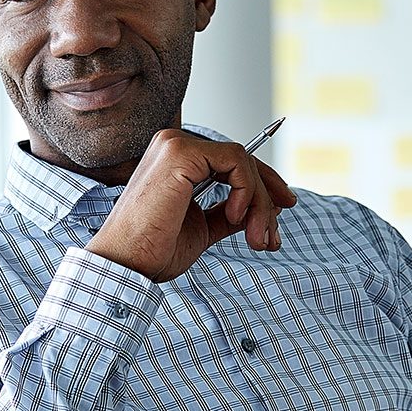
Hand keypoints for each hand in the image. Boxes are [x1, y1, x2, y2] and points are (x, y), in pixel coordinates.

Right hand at [87, 128, 297, 281]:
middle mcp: (174, 145)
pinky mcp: (180, 153)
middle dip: (266, 199)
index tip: (284, 208)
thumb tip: (265, 207)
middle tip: (272, 237)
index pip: (231, 162)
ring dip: (260, 202)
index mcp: (176, 160)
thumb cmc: (153, 250)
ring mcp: (176, 145)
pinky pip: (236, 162)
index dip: (263, 183)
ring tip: (257, 238)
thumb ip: (229, 213)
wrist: (127, 265)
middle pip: (242, 160)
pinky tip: (237, 217)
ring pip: (243, 162)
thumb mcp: (204, 227)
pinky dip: (246, 191)